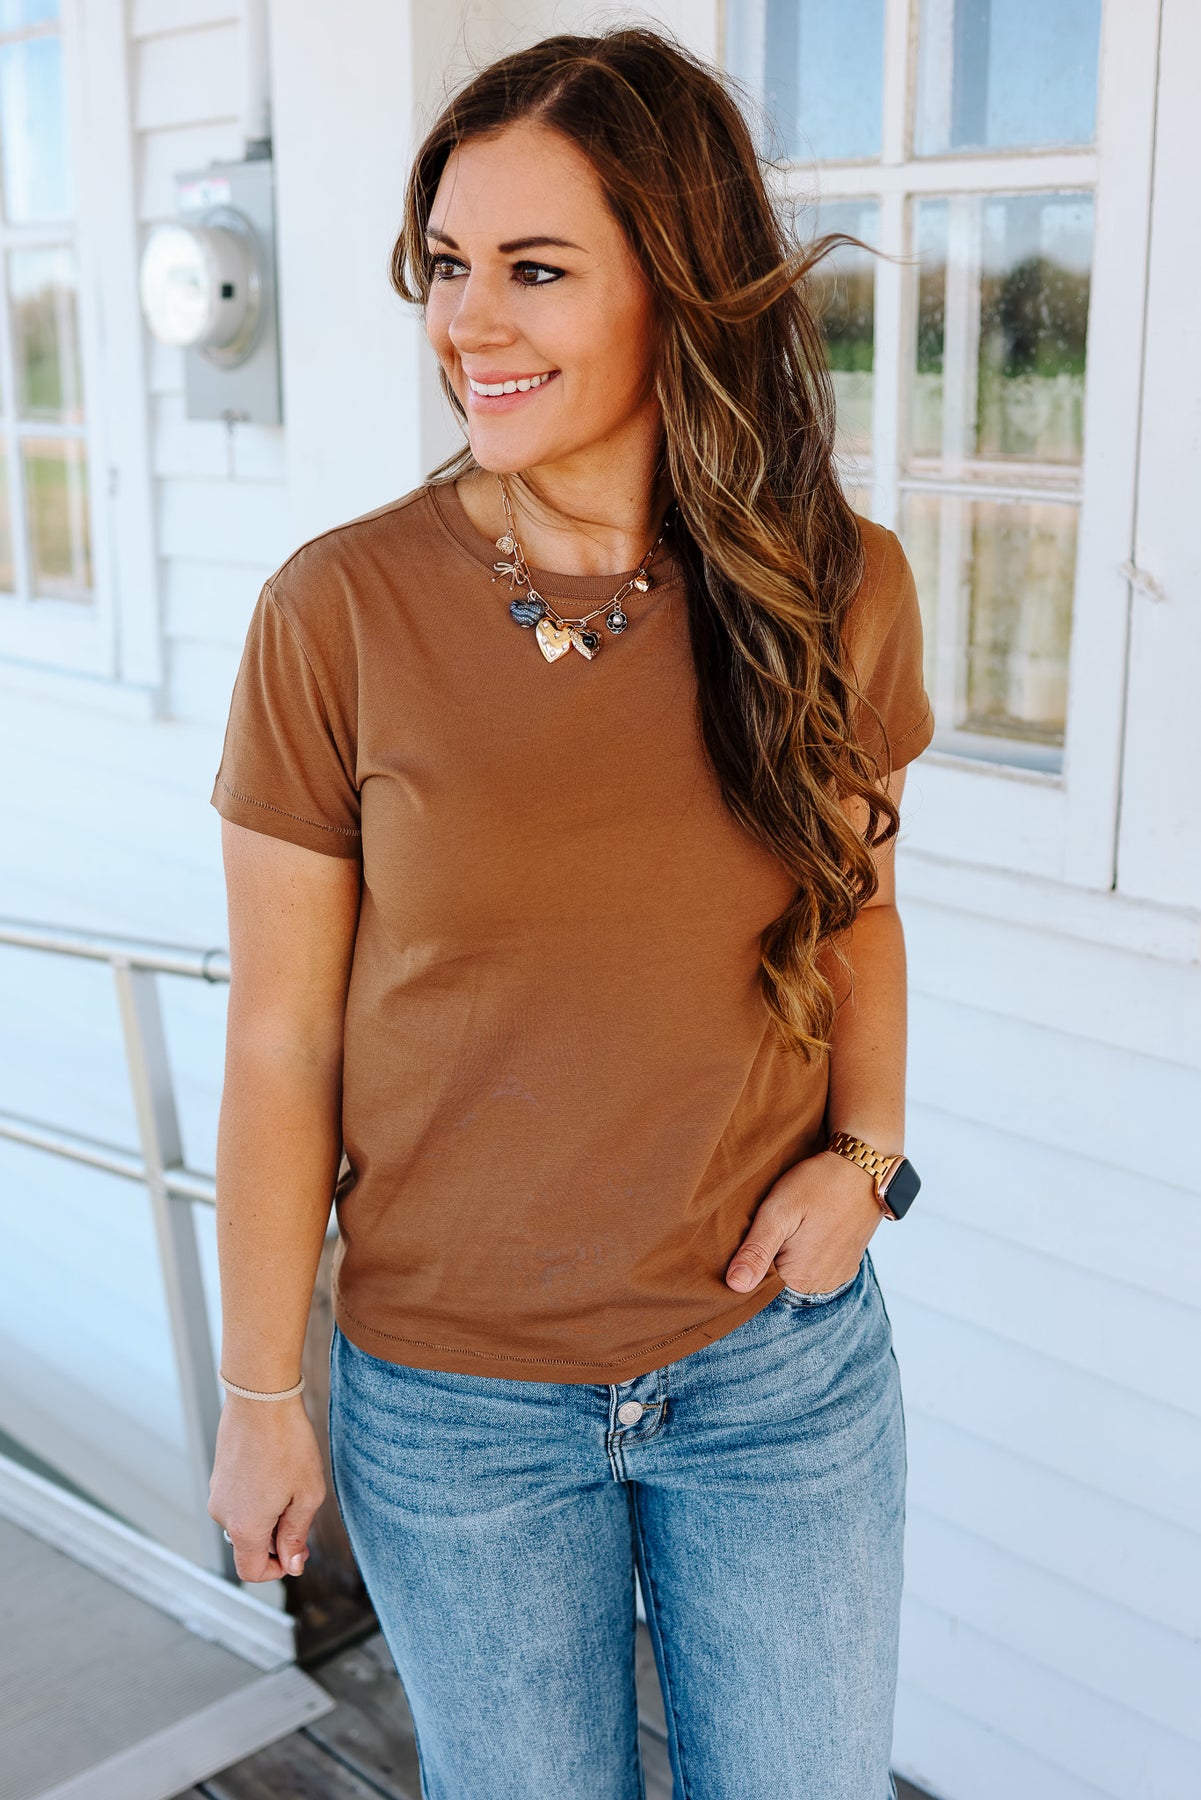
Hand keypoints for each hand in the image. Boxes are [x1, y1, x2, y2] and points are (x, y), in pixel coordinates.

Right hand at [208, 1393, 325, 1581]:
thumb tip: (292, 1565)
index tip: (297, 1548)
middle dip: (276, 1538)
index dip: (277, 1569)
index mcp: (244, 1527)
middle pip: (248, 1545)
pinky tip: (276, 1468)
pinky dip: (257, 1495)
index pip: (251, 1571)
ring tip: (289, 1481)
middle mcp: (222, 1514)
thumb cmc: (288, 1443)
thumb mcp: (306, 1495)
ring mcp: (217, 1493)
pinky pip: (238, 1498)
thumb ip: (296, 1535)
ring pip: (244, 1520)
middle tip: (301, 1508)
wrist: (261, 1398)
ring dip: (267, 1514)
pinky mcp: (219, 1475)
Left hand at [726, 1149, 885, 1293]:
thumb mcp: (779, 1212)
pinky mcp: (847, 1263)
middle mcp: (821, 1285)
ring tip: (796, 1222)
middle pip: (780, 1279)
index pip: (759, 1285)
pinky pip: (818, 1265)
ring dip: (791, 1252)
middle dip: (771, 1255)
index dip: (751, 1258)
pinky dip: (810, 1250)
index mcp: (800, 1278)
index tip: (757, 1232)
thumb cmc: (819, 1184)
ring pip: (798, 1271)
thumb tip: (735, 1285)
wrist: (862, 1166)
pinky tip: (811, 1227)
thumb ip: (756, 1251)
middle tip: (778, 1222)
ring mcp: (837, 1275)